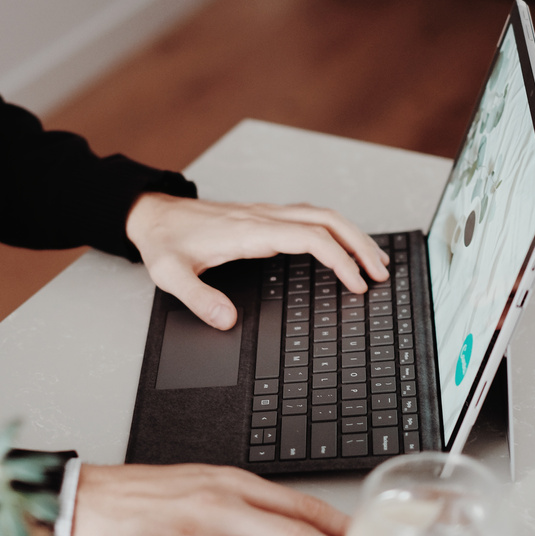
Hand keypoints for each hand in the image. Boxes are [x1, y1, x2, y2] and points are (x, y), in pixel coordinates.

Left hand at [126, 194, 388, 328]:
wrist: (152, 215)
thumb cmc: (164, 242)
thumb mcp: (170, 275)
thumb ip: (198, 299)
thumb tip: (227, 321)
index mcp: (248, 231)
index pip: (308, 238)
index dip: (339, 259)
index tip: (356, 283)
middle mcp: (262, 218)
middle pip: (327, 221)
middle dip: (360, 245)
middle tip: (381, 273)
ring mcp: (265, 215)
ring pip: (322, 216)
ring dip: (352, 236)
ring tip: (375, 262)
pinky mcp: (263, 218)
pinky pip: (309, 218)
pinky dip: (335, 232)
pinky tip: (343, 247)